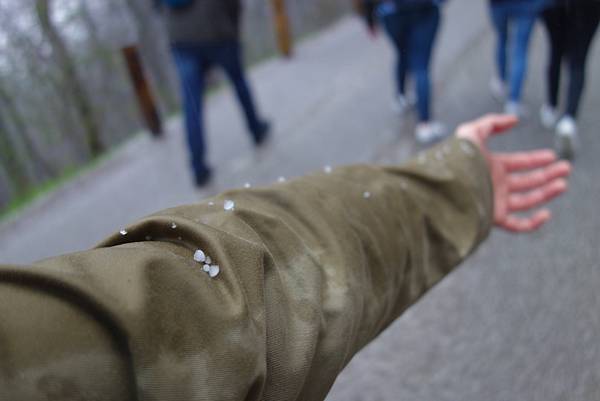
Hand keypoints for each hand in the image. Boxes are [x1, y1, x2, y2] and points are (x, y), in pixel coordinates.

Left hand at [456, 114, 571, 232]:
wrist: (444, 185)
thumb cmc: (455, 159)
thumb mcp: (471, 132)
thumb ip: (491, 123)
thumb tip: (514, 120)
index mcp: (491, 167)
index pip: (518, 163)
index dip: (536, 159)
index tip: (552, 156)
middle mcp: (495, 185)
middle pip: (526, 181)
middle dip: (547, 174)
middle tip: (565, 168)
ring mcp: (496, 202)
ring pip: (527, 200)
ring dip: (546, 193)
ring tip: (562, 183)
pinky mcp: (495, 218)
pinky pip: (518, 226)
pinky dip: (533, 223)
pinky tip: (546, 213)